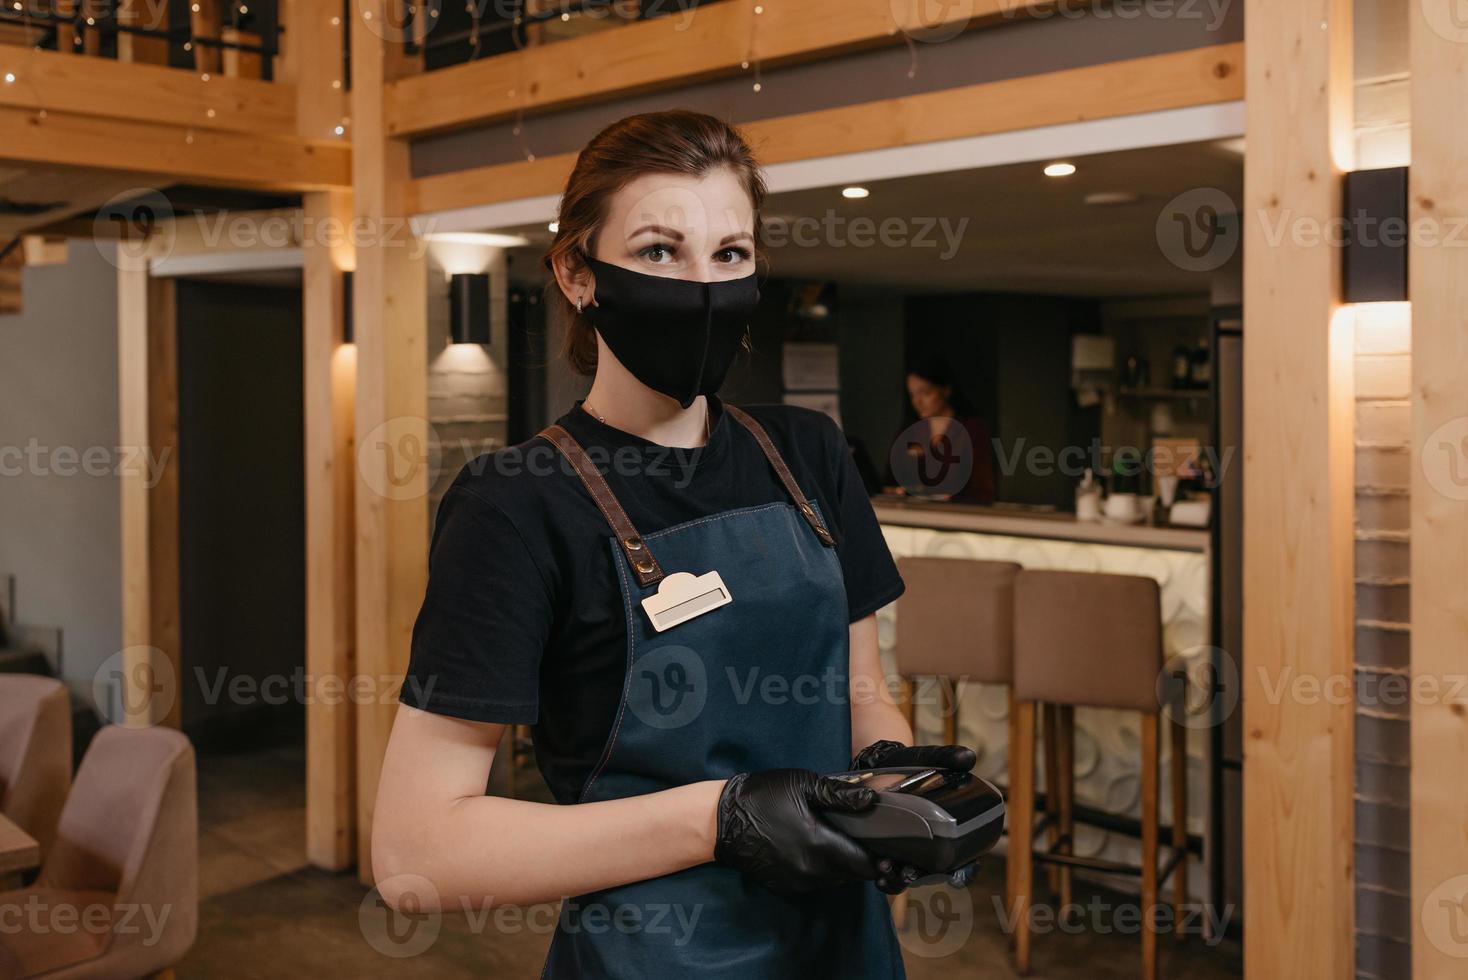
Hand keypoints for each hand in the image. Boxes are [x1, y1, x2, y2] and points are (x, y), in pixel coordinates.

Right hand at [713, 769, 882, 895]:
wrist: (720, 821)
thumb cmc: (762, 796)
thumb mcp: (803, 784)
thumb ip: (840, 794)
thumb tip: (872, 800)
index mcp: (819, 846)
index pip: (865, 865)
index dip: (882, 859)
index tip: (889, 848)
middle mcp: (811, 872)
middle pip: (854, 875)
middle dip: (865, 861)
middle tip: (867, 839)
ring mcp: (797, 882)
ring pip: (836, 880)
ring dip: (844, 864)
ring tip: (842, 840)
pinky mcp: (786, 887)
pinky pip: (817, 882)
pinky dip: (824, 869)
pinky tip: (816, 847)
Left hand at [850, 740, 977, 893]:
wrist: (878, 764)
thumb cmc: (909, 764)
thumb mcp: (927, 757)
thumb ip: (947, 757)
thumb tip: (968, 757)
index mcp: (950, 828)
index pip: (967, 857)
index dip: (966, 870)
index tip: (957, 876)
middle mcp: (933, 844)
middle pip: (937, 873)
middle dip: (926, 877)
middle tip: (910, 873)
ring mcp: (911, 849)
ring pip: (913, 876)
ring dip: (902, 881)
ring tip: (888, 871)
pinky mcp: (890, 850)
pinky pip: (893, 873)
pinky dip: (889, 880)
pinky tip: (880, 878)